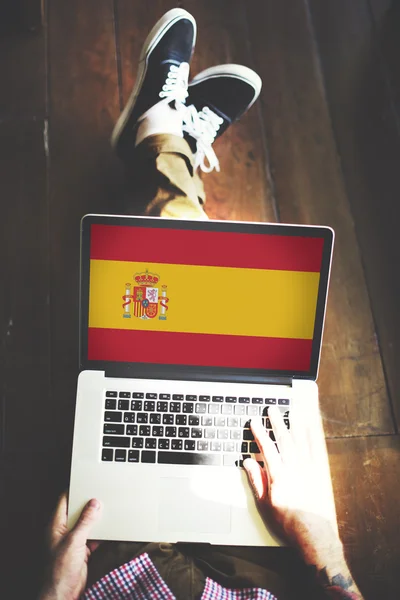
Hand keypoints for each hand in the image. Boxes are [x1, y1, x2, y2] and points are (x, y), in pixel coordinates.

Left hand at [39, 493, 101, 599]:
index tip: (86, 482)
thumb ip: (85, 522)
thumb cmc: (60, 570)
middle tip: (101, 495)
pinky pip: (93, 536)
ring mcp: (72, 541)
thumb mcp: (74, 541)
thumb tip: (94, 504)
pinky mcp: (81, 551)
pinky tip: (109, 529)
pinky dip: (101, 533)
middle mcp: (63, 531)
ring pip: (86, 524)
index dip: (74, 490)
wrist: (63, 594)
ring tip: (107, 510)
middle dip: (89, 504)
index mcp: (56, 525)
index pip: (63, 501)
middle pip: (77, 511)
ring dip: (96, 519)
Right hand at [244, 404, 340, 559]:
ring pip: (301, 440)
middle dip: (277, 422)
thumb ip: (257, 480)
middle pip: (284, 439)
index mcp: (279, 475)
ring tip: (292, 411)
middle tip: (272, 410)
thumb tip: (248, 463)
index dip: (259, 433)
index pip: (267, 448)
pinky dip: (312, 436)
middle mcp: (295, 467)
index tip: (254, 422)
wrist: (314, 534)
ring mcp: (309, 468)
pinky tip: (310, 428)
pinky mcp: (320, 472)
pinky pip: (316, 449)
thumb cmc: (288, 522)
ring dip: (295, 424)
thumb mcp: (265, 504)